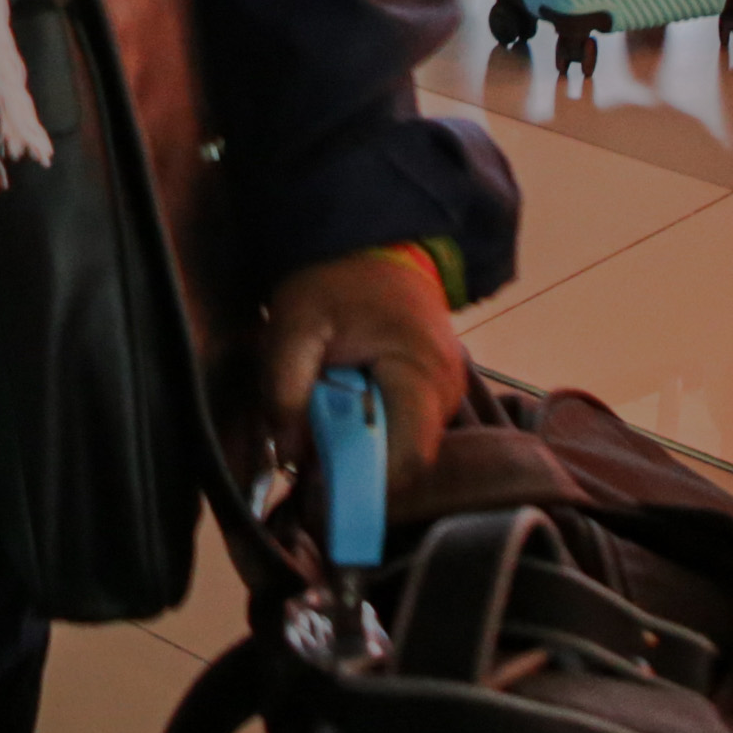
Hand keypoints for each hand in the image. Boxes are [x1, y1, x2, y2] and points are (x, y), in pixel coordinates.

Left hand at [262, 248, 465, 507]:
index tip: (317, 491)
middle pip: (405, 463)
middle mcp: (446, 391)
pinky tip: (339, 418)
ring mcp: (446, 392)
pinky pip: (404, 432)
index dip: (361, 486)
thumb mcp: (293, 326)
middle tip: (308, 463)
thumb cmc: (333, 279)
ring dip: (361, 453)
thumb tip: (290, 458)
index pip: (405, 461)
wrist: (370, 240)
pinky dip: (371, 435)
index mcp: (421, 374)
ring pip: (405, 451)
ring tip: (319, 434)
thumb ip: (285, 391)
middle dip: (355, 472)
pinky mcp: (433, 391)